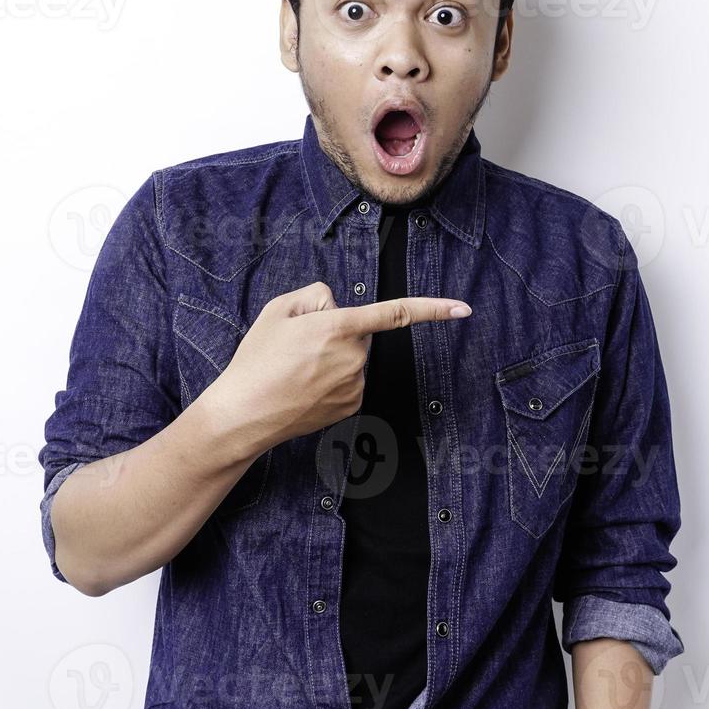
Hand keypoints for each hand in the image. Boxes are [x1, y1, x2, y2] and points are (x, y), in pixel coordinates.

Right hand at [200, 281, 471, 451]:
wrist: (244, 413)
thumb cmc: (257, 359)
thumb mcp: (278, 309)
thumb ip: (315, 295)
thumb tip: (338, 305)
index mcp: (339, 327)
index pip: (396, 313)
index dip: (433, 309)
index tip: (464, 309)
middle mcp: (355, 357)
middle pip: (358, 331)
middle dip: (336, 331)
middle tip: (297, 346)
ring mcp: (355, 385)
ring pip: (353, 357)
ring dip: (332, 357)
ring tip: (296, 370)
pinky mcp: (352, 405)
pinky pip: (349, 380)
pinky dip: (331, 379)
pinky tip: (304, 387)